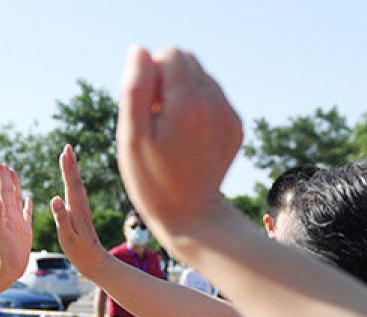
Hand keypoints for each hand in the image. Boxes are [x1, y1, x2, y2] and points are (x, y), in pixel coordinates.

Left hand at [0, 162, 33, 282]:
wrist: (7, 270)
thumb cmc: (3, 254)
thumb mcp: (0, 234)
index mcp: (5, 215)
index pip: (4, 192)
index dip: (2, 179)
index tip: (0, 164)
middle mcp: (10, 216)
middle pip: (9, 193)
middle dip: (7, 179)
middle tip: (5, 165)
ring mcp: (18, 223)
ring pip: (17, 200)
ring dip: (16, 188)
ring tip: (15, 175)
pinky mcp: (25, 230)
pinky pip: (26, 214)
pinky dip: (27, 205)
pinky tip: (28, 199)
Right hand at [51, 146, 109, 276]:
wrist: (95, 261)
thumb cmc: (80, 252)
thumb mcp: (68, 237)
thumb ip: (61, 217)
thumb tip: (55, 198)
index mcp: (77, 210)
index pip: (71, 184)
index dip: (67, 168)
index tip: (64, 152)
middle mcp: (81, 207)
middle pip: (75, 181)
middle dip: (71, 164)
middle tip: (67, 147)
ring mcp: (83, 210)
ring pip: (77, 185)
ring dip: (73, 170)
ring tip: (68, 158)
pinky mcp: (82, 214)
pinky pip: (77, 193)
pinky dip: (73, 182)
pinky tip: (71, 180)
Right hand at [116, 47, 241, 241]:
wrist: (191, 216)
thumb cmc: (151, 180)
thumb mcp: (131, 139)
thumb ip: (134, 89)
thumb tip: (139, 51)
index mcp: (187, 103)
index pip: (169, 54)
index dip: (150, 76)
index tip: (146, 110)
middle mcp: (215, 103)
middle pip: (187, 60)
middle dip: (166, 80)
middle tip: (156, 119)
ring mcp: (229, 115)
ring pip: (201, 77)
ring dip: (181, 94)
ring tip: (171, 131)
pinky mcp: (235, 126)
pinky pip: (213, 97)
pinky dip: (197, 108)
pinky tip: (187, 138)